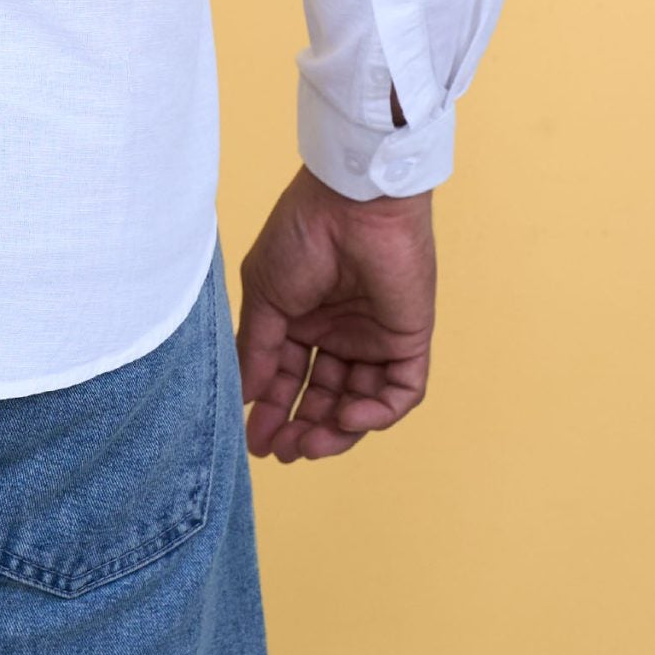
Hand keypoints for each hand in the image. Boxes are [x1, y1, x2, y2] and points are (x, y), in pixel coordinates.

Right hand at [236, 164, 435, 461]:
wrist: (352, 204)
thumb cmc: (301, 236)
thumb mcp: (265, 294)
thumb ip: (259, 350)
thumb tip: (245, 397)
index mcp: (302, 318)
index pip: (288, 377)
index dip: (272, 410)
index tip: (256, 441)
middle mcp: (339, 332)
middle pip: (322, 397)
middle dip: (301, 427)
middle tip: (281, 450)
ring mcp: (374, 339)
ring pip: (359, 403)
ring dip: (336, 430)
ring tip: (309, 444)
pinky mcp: (408, 342)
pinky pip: (398, 393)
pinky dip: (376, 414)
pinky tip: (347, 416)